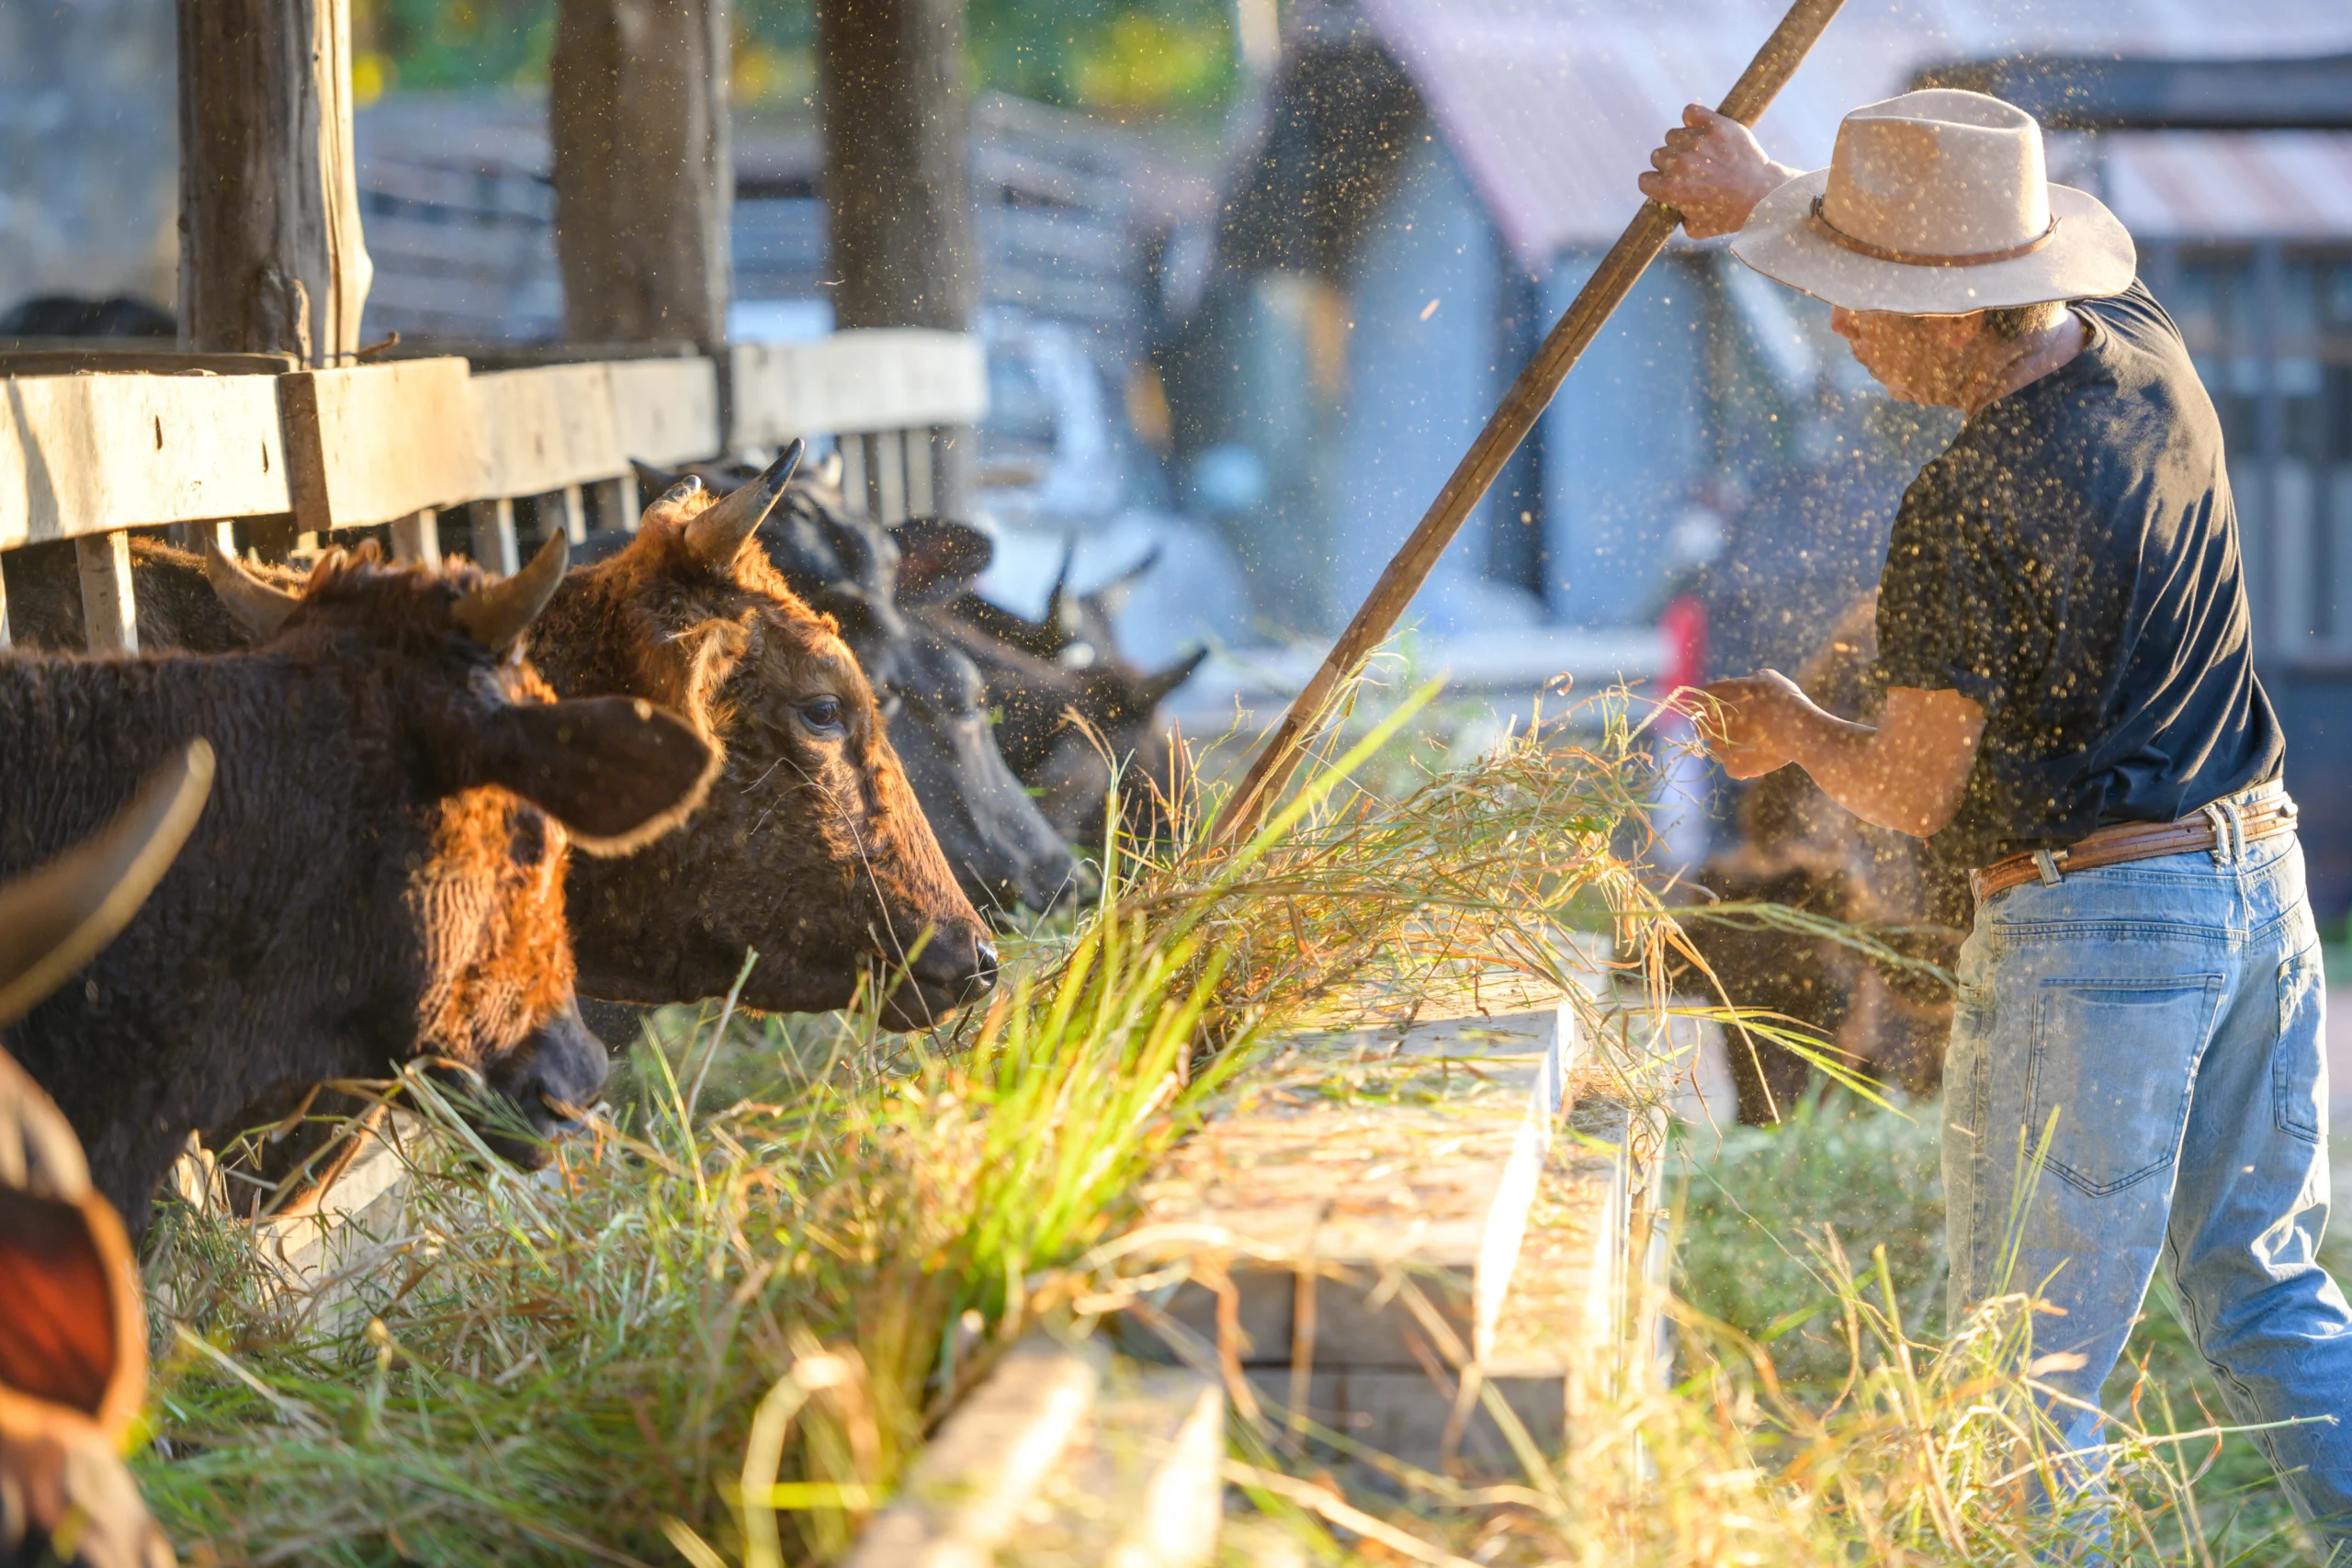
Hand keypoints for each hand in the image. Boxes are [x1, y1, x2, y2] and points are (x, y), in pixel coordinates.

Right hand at [1636, 105, 1797, 239]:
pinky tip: (1701, 128)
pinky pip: (1691, 112)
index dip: (1656, 183)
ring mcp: (1696, 142)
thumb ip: (1678, 218)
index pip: (1645, 179)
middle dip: (1671, 164)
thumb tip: (1673, 208)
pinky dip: (1693, 118)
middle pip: (1658, 156)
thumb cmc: (1732, 214)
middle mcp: (1678, 163)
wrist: (1763, 193)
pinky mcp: (1715, 125)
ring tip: (1702, 153)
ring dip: (1683, 143)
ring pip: (1673, 135)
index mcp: (1670, 189)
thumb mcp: (1698, 229)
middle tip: (1691, 170)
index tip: (1668, 184)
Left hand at [1699, 669, 1813, 778]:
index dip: (1710, 704)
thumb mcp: (1769, 679)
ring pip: (1719, 749)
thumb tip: (1752, 680)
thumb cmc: (1785, 700)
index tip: (1721, 709)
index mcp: (1718, 699)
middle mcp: (1713, 722)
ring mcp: (1720, 746)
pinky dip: (1743, 765)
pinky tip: (1759, 758)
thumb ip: (1753, 680)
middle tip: (1739, 729)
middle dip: (1717, 729)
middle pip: (1705, 727)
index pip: (1701, 699)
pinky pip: (1733, 767)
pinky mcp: (1732, 766)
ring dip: (1731, 748)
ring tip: (1755, 744)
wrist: (1797, 729)